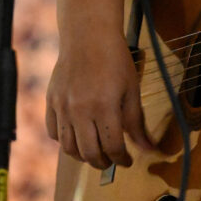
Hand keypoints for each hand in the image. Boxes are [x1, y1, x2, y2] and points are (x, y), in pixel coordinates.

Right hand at [46, 35, 150, 169]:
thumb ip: (136, 122)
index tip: (128, 161)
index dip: (122, 160)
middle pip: (89, 154)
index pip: (112, 147)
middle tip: (112, 161)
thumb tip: (148, 149)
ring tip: (96, 151)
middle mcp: (80, 110)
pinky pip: (54, 133)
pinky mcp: (51, 102)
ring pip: (69, 148)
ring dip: (83, 156)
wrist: (88, 36)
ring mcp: (62, 107)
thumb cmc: (115, 61)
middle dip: (103, 163)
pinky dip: (65, 141)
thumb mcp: (132, 90)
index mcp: (104, 106)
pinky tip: (78, 136)